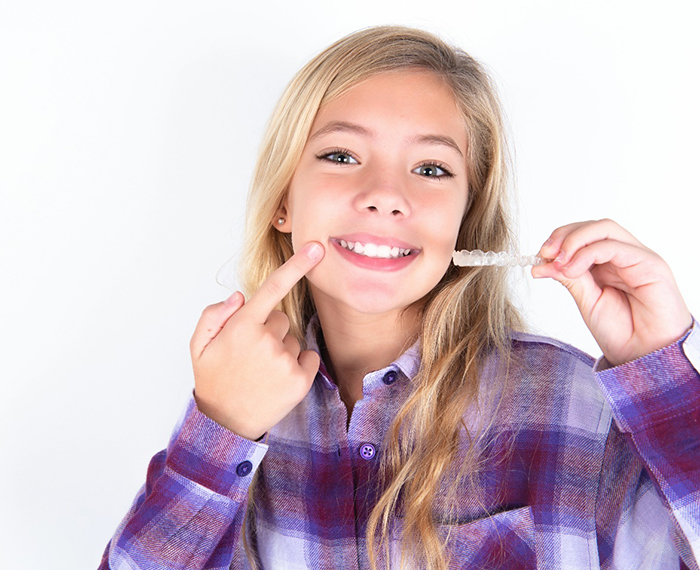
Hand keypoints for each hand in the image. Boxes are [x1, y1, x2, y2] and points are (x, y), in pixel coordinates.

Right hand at [190, 242, 324, 439]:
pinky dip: (297, 364)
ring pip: (292, 339)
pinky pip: (308, 357)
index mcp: (242, 326)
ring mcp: (286, 361)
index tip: (317, 248)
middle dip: (267, 330)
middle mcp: (267, 340)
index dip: (297, 264)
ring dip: (280, 349)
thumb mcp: (198, 345)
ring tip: (260, 371)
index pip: (273, 287)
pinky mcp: (301, 380)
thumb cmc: (214, 379)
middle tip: (249, 355)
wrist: (227, 424)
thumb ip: (214, 314)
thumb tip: (240, 296)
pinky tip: (277, 379)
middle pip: (280, 318)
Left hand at [532, 219, 691, 365]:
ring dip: (575, 241)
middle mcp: (622, 255)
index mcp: (607, 263)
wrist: (645, 355)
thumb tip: (540, 264)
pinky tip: (573, 269)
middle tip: (545, 254)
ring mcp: (636, 257)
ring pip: (604, 228)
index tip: (539, 256)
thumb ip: (569, 278)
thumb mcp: (586, 301)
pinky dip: (588, 253)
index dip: (558, 240)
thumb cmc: (621, 331)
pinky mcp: (650, 263)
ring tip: (559, 263)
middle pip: (593, 227)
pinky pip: (615, 246)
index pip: (582, 235)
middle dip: (564, 236)